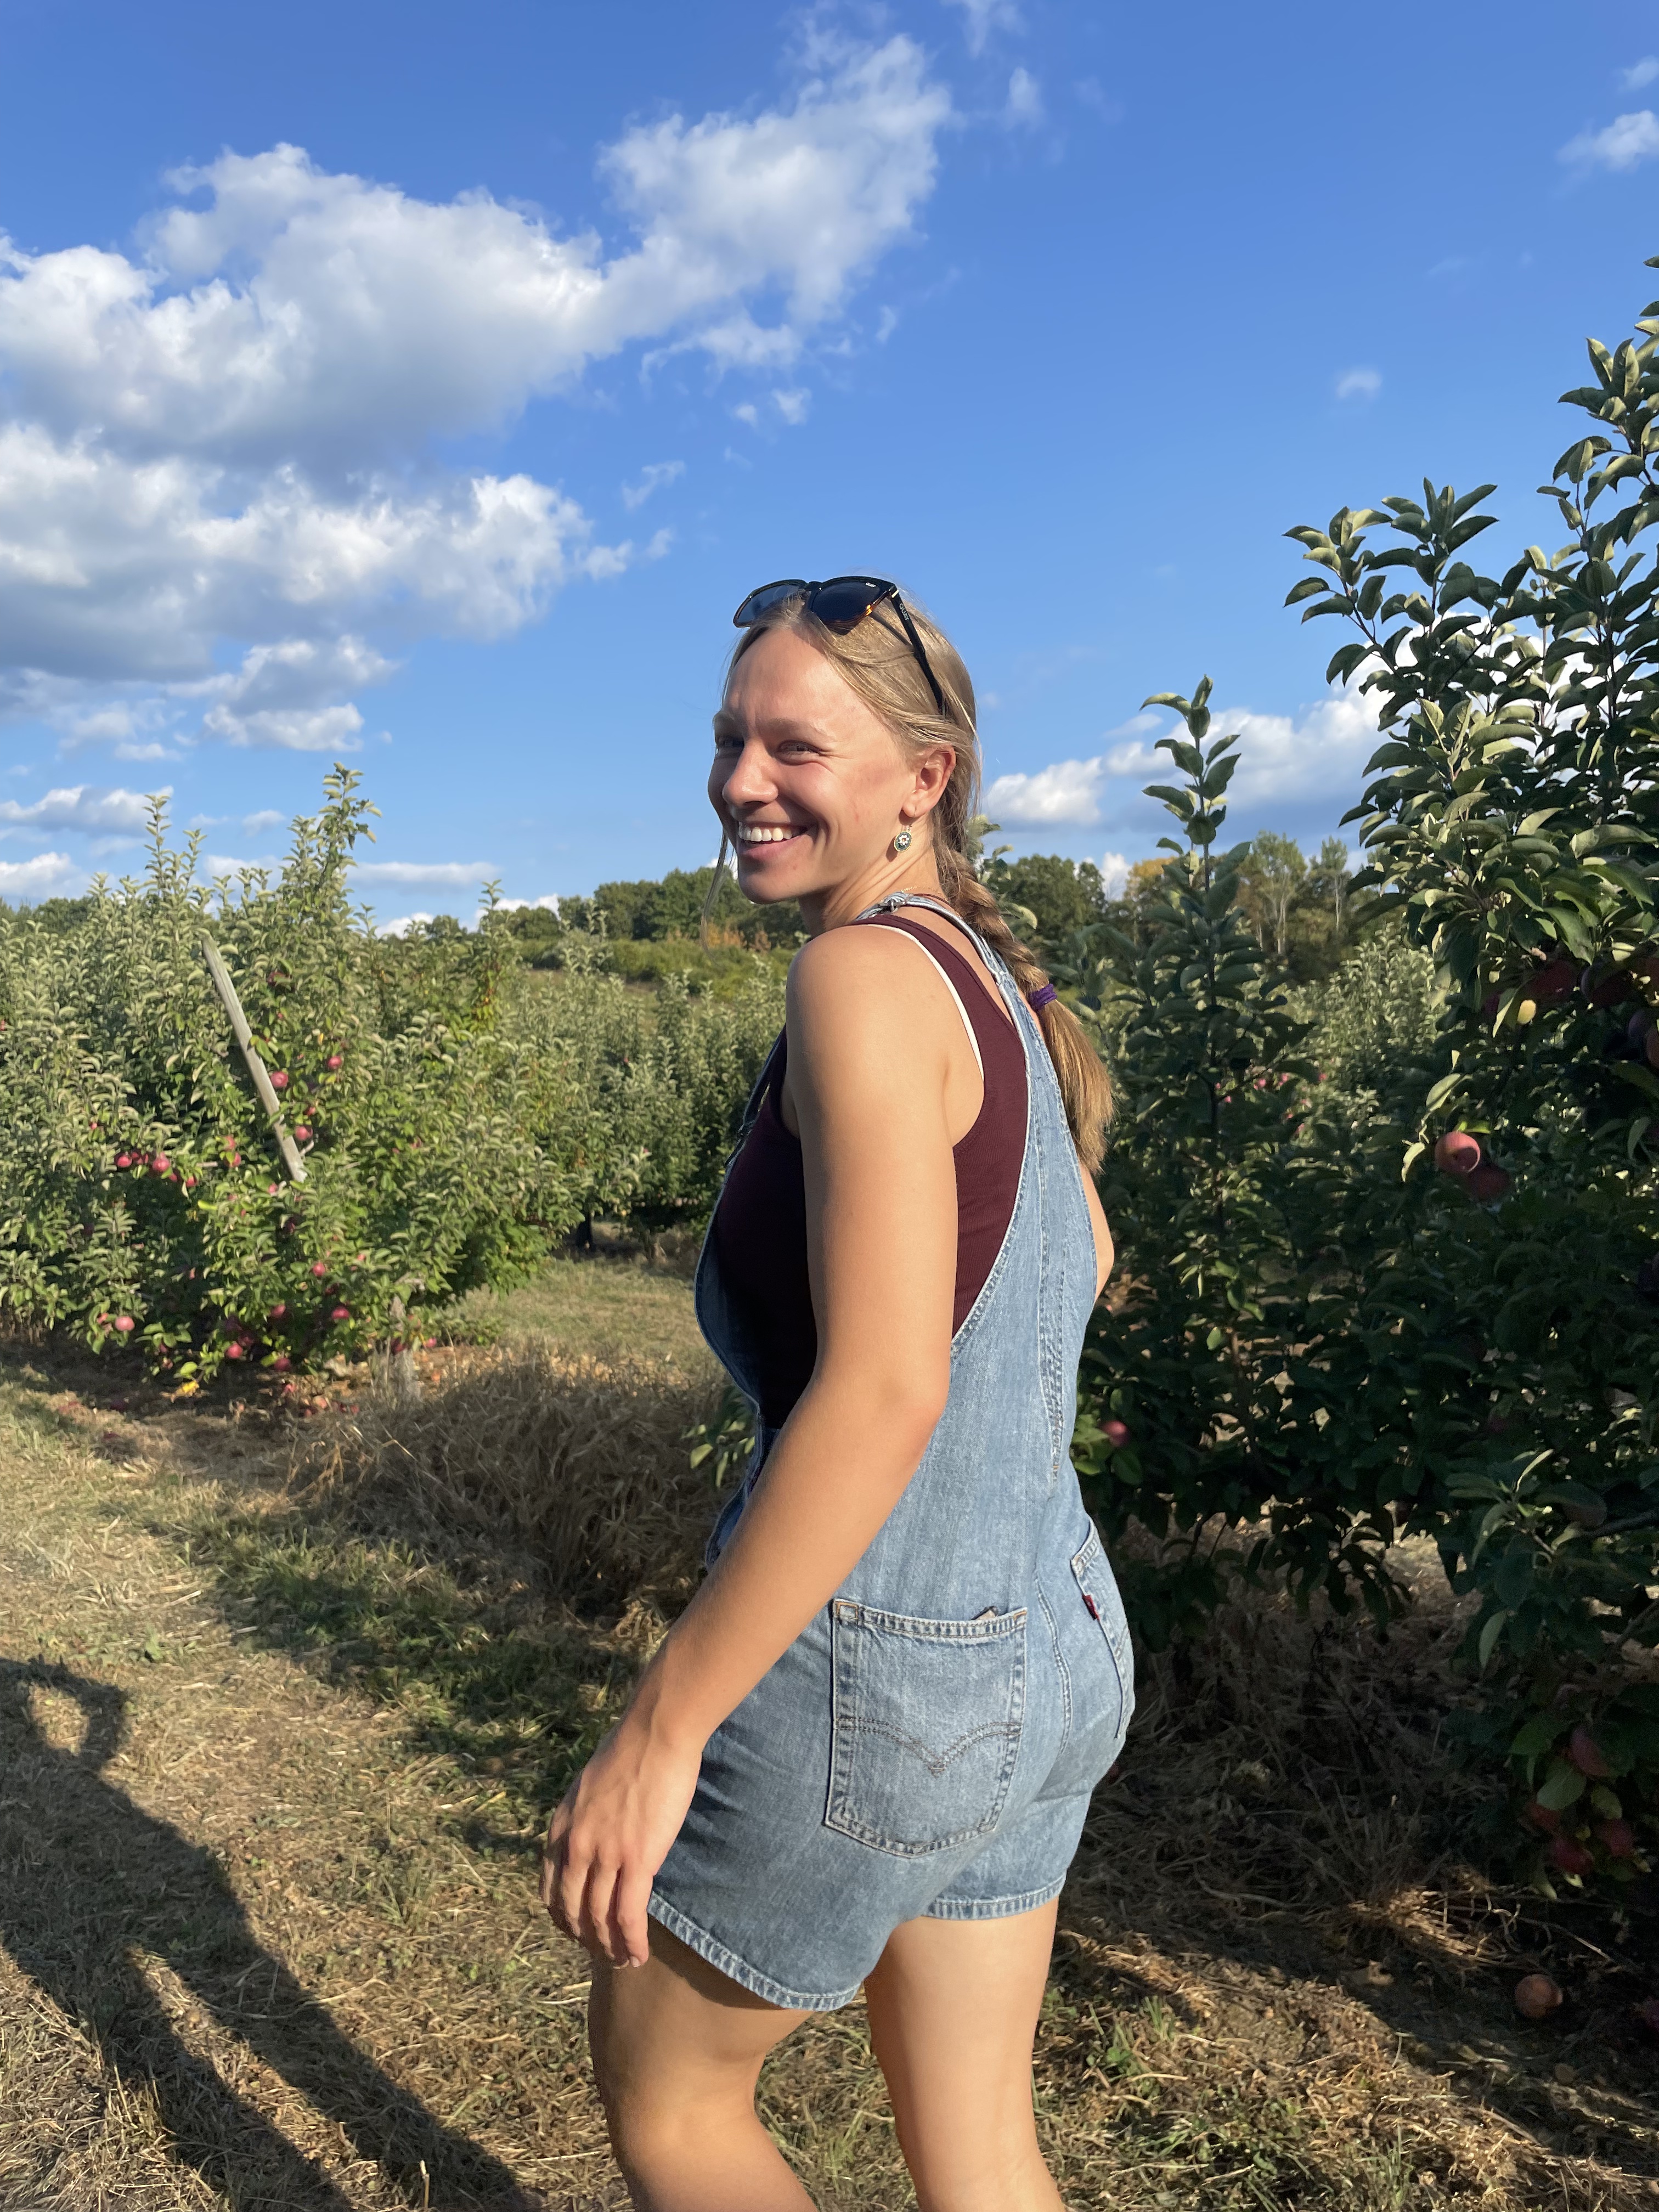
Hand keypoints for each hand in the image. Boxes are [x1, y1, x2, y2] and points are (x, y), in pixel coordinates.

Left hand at [539, 1712, 703, 1966]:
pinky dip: (632, 1941)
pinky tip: (639, 1954)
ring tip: (624, 1961)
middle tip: (603, 1954)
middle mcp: (576, 1846)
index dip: (563, 1918)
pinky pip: (629, 1914)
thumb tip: (591, 1836)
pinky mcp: (637, 1860)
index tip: (578, 1931)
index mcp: (560, 1828)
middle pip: (573, 1911)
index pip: (551, 1890)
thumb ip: (583, 1818)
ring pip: (600, 1919)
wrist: (655, 1734)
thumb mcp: (587, 1787)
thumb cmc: (629, 1751)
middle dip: (586, 1939)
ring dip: (610, 1947)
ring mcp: (605, 1855)